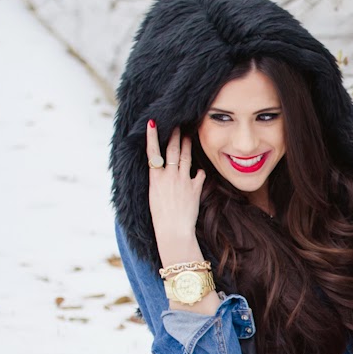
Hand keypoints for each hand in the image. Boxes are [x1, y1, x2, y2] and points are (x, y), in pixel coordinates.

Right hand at [146, 120, 205, 242]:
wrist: (173, 230)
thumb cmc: (161, 216)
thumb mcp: (154, 195)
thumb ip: (160, 180)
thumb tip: (164, 170)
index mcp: (155, 178)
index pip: (152, 152)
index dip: (152, 136)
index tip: (153, 123)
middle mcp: (168, 176)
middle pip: (172, 150)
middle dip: (174, 134)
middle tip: (177, 123)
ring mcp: (182, 181)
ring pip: (185, 157)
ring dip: (187, 145)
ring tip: (189, 135)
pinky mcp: (195, 188)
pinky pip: (199, 174)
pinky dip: (199, 172)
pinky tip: (200, 171)